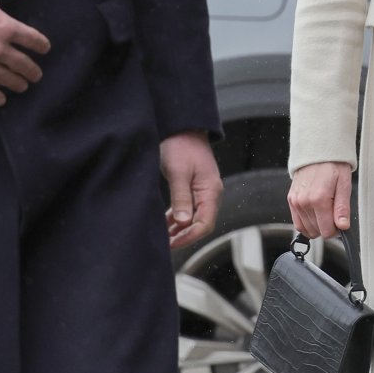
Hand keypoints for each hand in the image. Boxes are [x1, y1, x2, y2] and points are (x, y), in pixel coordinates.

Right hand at [0, 0, 50, 106]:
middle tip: (37, 76)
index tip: (45, 49)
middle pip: (23, 64)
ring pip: (7, 79)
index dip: (41, 45)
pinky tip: (1, 100)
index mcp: (5, 26)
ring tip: (23, 87)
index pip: (32, 39)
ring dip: (18, 84)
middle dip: (33, 71)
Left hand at [162, 131, 221, 249]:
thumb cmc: (181, 146)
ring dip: (179, 229)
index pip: (205, 224)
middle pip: (200, 224)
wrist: (182, 127)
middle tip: (164, 244)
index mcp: (210, 191)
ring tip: (163, 238)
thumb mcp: (178, 172)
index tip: (172, 243)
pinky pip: (187, 210)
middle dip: (183, 236)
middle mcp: (209, 194)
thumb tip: (183, 223)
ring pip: (193, 219)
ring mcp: (201, 192)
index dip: (189, 236)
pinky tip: (165, 225)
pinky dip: (177, 219)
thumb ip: (181, 198)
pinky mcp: (192, 189)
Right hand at [288, 161, 352, 238]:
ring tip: (324, 212)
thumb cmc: (333, 166)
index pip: (327, 231)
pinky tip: (315, 214)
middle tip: (333, 214)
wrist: (317, 152)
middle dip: (327, 227)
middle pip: (316, 232)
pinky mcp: (291, 200)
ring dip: (317, 226)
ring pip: (306, 229)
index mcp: (319, 199)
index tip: (340, 222)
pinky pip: (297, 223)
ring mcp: (296, 202)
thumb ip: (342, 208)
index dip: (336, 230)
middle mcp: (304, 202)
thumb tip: (342, 226)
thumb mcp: (344, 185)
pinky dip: (307, 223)